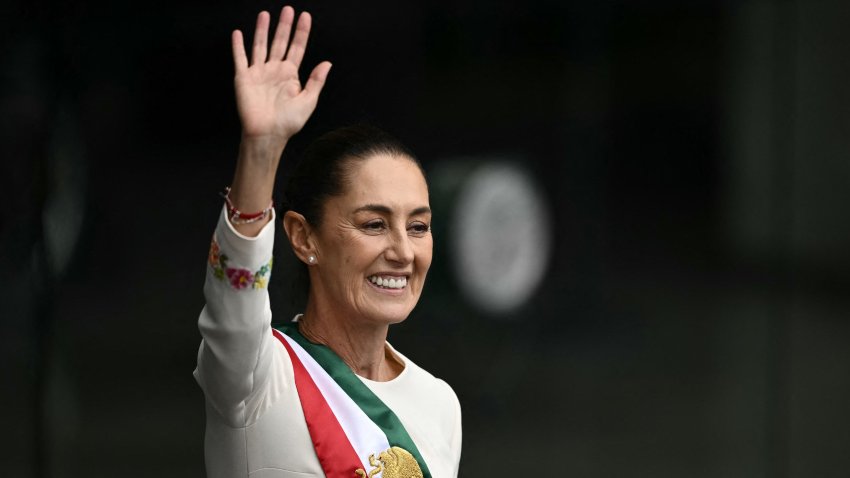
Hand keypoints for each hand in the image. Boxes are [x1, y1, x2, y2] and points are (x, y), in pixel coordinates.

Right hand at [232, 6, 331, 143]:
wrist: (267, 134)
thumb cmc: (288, 122)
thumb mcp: (308, 101)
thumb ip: (316, 81)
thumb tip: (327, 63)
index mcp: (290, 75)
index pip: (297, 48)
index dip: (302, 32)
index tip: (306, 16)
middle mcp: (274, 71)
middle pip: (280, 42)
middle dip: (284, 26)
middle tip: (288, 9)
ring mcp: (259, 73)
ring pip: (260, 46)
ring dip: (262, 30)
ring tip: (265, 14)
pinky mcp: (243, 78)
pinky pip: (240, 59)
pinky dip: (238, 46)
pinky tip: (238, 33)